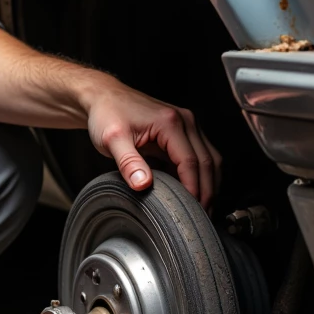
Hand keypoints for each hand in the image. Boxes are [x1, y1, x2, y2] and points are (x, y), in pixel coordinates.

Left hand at [86, 79, 221, 208]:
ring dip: (209, 184)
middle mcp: (185, 121)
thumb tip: (144, 185)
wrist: (103, 98)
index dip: (193, 188)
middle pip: (208, 162)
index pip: (191, 162)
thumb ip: (128, 163)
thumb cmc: (106, 114)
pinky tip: (193, 193)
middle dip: (207, 192)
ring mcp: (187, 126)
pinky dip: (200, 176)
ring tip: (202, 208)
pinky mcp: (183, 133)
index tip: (191, 209)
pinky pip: (199, 157)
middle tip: (202, 216)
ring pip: (210, 159)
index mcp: (170, 122)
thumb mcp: (112, 140)